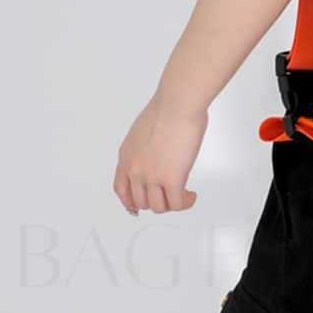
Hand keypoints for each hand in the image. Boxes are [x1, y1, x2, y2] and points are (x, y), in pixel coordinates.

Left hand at [113, 93, 206, 214]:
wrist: (177, 105)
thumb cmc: (166, 109)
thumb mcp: (143, 131)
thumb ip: (144, 148)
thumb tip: (156, 154)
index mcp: (126, 157)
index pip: (121, 190)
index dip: (130, 201)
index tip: (138, 205)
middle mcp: (136, 170)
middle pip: (141, 202)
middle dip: (156, 201)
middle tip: (169, 196)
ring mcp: (152, 177)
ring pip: (159, 207)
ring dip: (172, 204)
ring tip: (183, 195)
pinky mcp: (172, 179)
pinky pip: (178, 203)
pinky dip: (186, 203)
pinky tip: (191, 196)